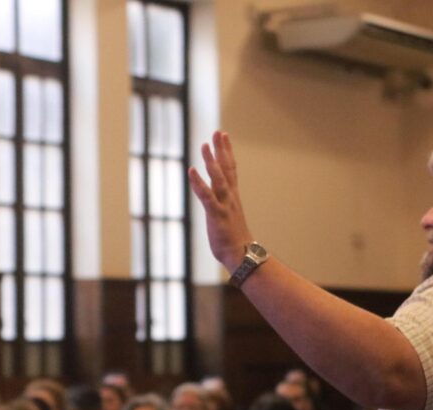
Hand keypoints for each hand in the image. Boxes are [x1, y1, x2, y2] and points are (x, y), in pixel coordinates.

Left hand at [188, 131, 253, 271]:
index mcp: (232, 197)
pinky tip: (191, 171)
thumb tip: (217, 200)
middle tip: (218, 132)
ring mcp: (224, 205)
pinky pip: (206, 196)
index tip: (224, 136)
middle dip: (221, 150)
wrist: (241, 255)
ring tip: (204, 145)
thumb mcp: (229, 217)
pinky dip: (198, 183)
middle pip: (226, 169)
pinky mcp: (216, 215)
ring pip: (218, 179)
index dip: (227, 152)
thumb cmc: (234, 239)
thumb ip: (223, 205)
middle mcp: (230, 197)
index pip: (231, 169)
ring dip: (211, 162)